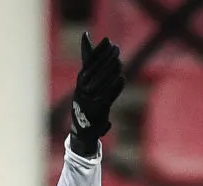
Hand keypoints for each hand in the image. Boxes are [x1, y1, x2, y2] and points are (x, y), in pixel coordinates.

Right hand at [67, 32, 125, 155]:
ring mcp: (89, 99)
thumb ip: (90, 64)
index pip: (89, 61)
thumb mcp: (88, 83)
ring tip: (119, 61)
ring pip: (102, 82)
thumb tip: (87, 37)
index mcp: (81, 81)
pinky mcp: (97, 110)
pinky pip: (107, 96)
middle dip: (107, 57)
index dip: (99, 51)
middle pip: (96, 69)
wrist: (83, 131)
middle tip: (116, 48)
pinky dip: (115, 88)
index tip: (108, 41)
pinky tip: (121, 78)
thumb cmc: (88, 103)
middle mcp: (82, 89)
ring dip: (112, 70)